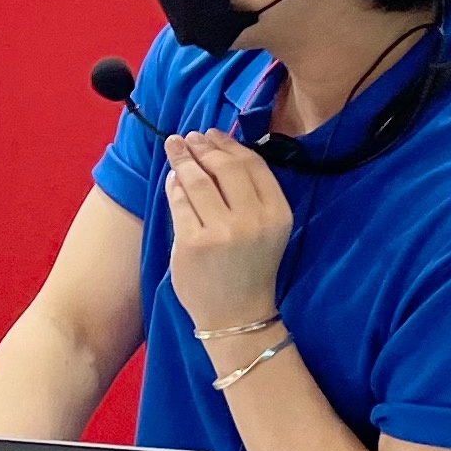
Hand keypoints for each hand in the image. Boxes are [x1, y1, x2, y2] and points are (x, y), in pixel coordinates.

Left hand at [162, 130, 292, 334]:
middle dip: (203, 146)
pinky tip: (171, 178)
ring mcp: (223, 231)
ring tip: (174, 147)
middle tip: (189, 137)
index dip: (230, 144)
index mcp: (278, 214)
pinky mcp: (194, 242)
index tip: (213, 134)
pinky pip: (179, 201)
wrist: (238, 316)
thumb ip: (248, 194)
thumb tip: (215, 148)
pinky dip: (173, 185)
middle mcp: (254, 220)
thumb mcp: (265, 229)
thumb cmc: (249, 268)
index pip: (253, 165)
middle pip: (225, 167)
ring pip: (197, 180)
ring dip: (183, 158)